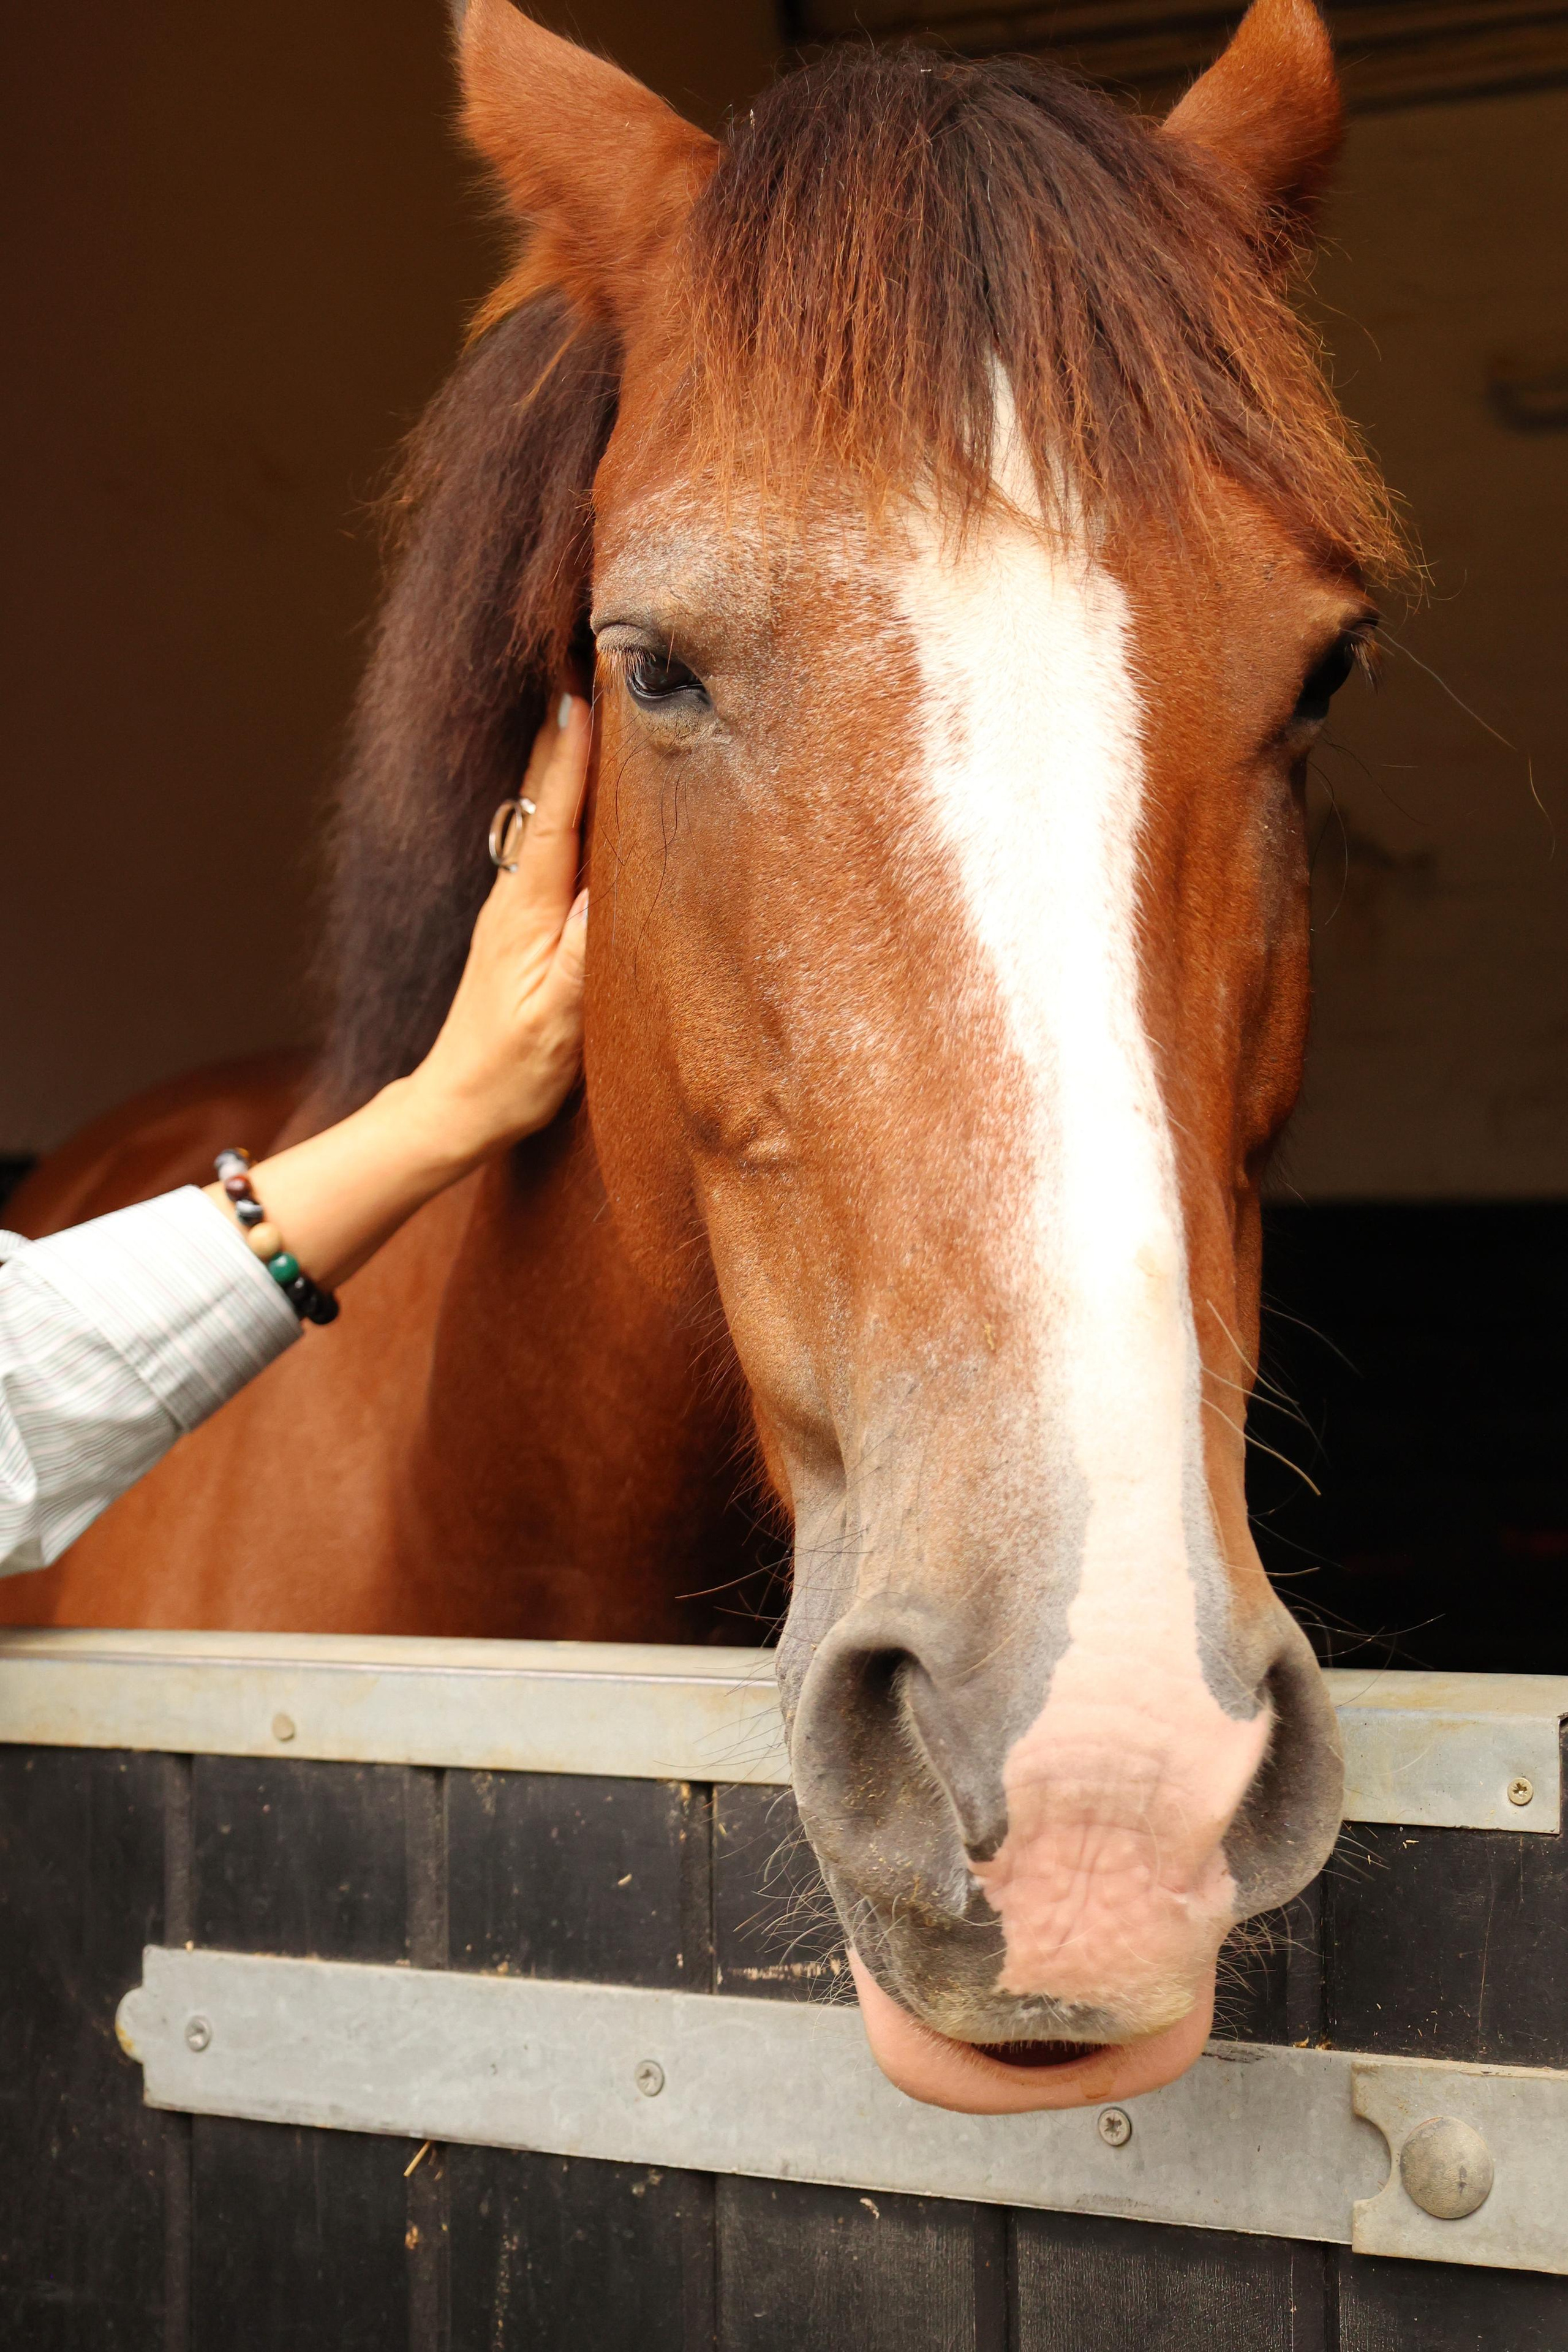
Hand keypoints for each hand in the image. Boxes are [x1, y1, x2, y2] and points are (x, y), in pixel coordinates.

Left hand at [404, 693, 589, 1161]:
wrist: (457, 1106)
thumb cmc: (514, 1070)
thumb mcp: (559, 1018)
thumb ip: (586, 949)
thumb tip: (612, 883)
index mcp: (526, 908)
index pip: (553, 813)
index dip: (572, 751)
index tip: (585, 687)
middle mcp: (513, 894)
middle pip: (539, 794)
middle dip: (563, 730)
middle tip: (586, 664)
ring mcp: (511, 905)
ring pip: (539, 814)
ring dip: (562, 759)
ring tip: (585, 704)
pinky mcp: (517, 922)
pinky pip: (543, 842)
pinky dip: (561, 802)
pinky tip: (579, 791)